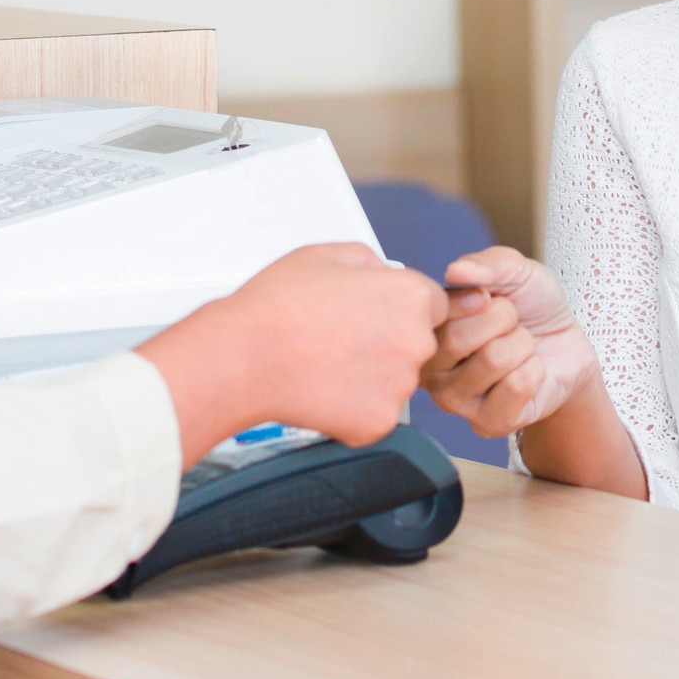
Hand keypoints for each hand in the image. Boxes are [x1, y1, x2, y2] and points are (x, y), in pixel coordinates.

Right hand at [137, 243, 444, 463]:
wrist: (244, 357)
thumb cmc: (278, 306)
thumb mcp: (328, 254)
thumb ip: (371, 262)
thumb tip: (383, 273)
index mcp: (410, 297)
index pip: (434, 304)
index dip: (400, 307)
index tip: (377, 313)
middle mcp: (415, 343)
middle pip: (418, 343)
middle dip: (388, 341)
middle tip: (344, 337)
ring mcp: (399, 387)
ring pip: (396, 381)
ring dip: (372, 375)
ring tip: (327, 361)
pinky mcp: (379, 423)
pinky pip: (375, 413)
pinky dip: (354, 406)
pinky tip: (324, 386)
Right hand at [421, 245, 597, 439]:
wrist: (566, 344)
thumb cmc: (531, 307)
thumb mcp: (515, 270)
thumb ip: (487, 264)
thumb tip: (455, 270)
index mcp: (428, 329)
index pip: (434, 311)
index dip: (474, 297)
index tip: (488, 297)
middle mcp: (431, 368)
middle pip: (458, 338)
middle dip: (503, 319)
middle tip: (510, 323)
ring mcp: (455, 400)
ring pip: (493, 359)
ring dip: (522, 345)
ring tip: (520, 347)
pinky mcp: (486, 423)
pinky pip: (516, 386)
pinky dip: (535, 370)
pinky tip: (529, 372)